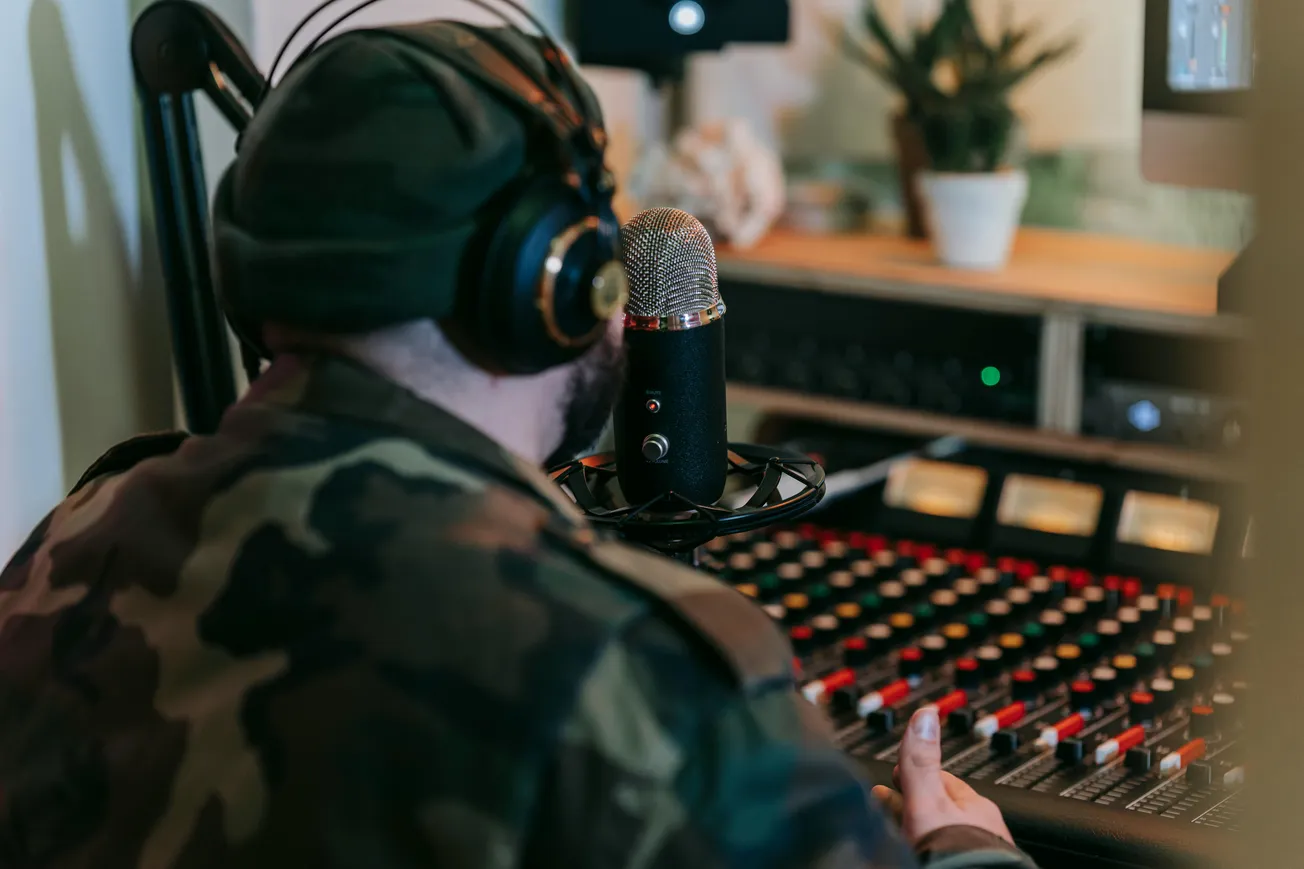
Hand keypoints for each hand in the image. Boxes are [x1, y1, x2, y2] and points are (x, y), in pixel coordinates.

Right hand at [870, 707, 1013, 847]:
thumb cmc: (961, 856)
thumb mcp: (929, 801)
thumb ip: (921, 762)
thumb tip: (925, 715)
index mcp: (973, 807)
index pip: (938, 780)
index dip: (909, 776)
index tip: (890, 775)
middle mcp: (975, 830)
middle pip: (934, 810)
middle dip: (905, 804)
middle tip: (881, 800)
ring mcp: (966, 853)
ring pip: (932, 835)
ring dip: (908, 830)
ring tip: (884, 829)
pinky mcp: (952, 866)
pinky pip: (929, 854)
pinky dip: (912, 851)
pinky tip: (902, 853)